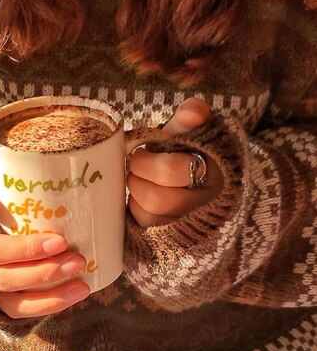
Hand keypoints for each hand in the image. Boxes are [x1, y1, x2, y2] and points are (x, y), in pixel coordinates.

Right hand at [0, 158, 89, 318]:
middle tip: (78, 259)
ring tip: (82, 285)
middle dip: (45, 272)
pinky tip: (73, 295)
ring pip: (12, 302)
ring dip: (50, 297)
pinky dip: (46, 307)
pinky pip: (17, 311)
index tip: (60, 241)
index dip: (25, 251)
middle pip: (5, 279)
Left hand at [128, 98, 223, 226]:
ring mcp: (192, 226)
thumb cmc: (196, 149)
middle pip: (157, 200)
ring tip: (142, 181)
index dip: (146, 161)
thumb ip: (193, 116)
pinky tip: (143, 199)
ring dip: (136, 196)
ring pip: (149, 217)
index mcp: (214, 173)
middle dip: (137, 178)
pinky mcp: (176, 239)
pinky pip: (147, 230)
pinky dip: (138, 211)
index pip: (170, 171)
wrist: (211, 176)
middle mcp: (207, 205)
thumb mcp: (196, 129)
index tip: (143, 152)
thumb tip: (192, 112)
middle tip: (137, 167)